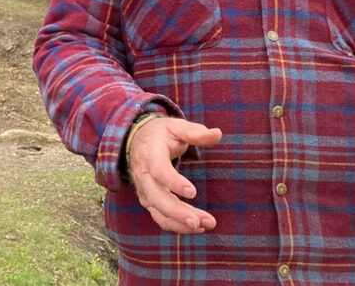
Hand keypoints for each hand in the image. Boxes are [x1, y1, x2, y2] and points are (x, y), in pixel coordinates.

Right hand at [127, 117, 221, 233]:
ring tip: (204, 226)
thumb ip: (196, 132)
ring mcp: (145, 191)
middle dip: (178, 212)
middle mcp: (144, 176)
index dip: (173, 183)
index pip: (158, 171)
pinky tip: (197, 227)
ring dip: (180, 223)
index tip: (192, 192)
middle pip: (157, 198)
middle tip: (199, 221)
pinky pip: (160, 217)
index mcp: (150, 155)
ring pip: (159, 212)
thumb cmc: (160, 133)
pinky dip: (176, 225)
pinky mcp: (149, 200)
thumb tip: (217, 134)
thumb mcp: (176, 126)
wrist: (136, 140)